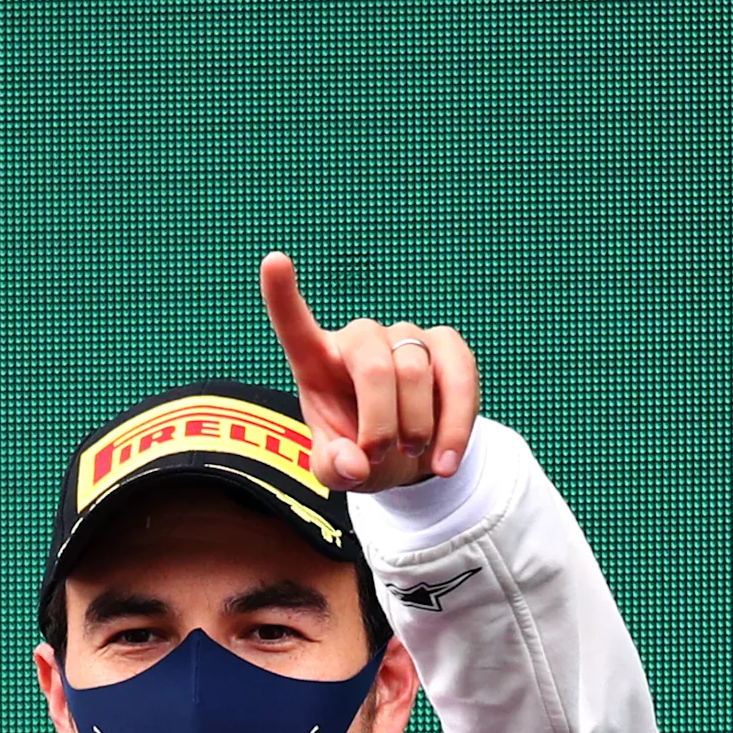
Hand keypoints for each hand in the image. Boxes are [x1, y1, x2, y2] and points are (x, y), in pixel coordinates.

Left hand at [258, 251, 481, 493]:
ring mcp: (404, 337)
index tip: (274, 261)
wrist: (410, 459)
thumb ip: (333, 469)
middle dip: (380, 423)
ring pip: (415, 373)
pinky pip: (458, 378)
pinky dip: (454, 426)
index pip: (296, 325)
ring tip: (412, 457)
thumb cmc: (361, 455)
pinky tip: (444, 461)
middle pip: (373, 366)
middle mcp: (360, 340)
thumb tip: (354, 462)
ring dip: (416, 428)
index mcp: (317, 362)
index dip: (283, 295)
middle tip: (378, 458)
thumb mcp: (338, 471)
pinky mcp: (447, 347)